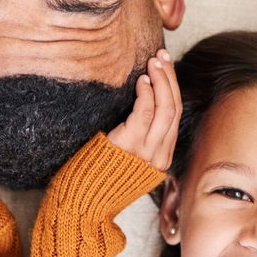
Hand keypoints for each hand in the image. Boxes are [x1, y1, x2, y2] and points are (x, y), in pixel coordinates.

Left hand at [107, 50, 181, 170]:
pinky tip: (142, 81)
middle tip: (163, 57)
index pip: (175, 117)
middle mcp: (159, 157)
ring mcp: (147, 152)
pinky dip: (146, 94)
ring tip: (153, 62)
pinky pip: (145, 113)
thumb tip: (142, 104)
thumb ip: (138, 137)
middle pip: (174, 109)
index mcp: (161, 158)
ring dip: (161, 81)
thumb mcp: (126, 157)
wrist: (81, 199)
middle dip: (170, 79)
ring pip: (165, 109)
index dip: (173, 88)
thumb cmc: (98, 174)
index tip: (167, 67)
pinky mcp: (130, 144)